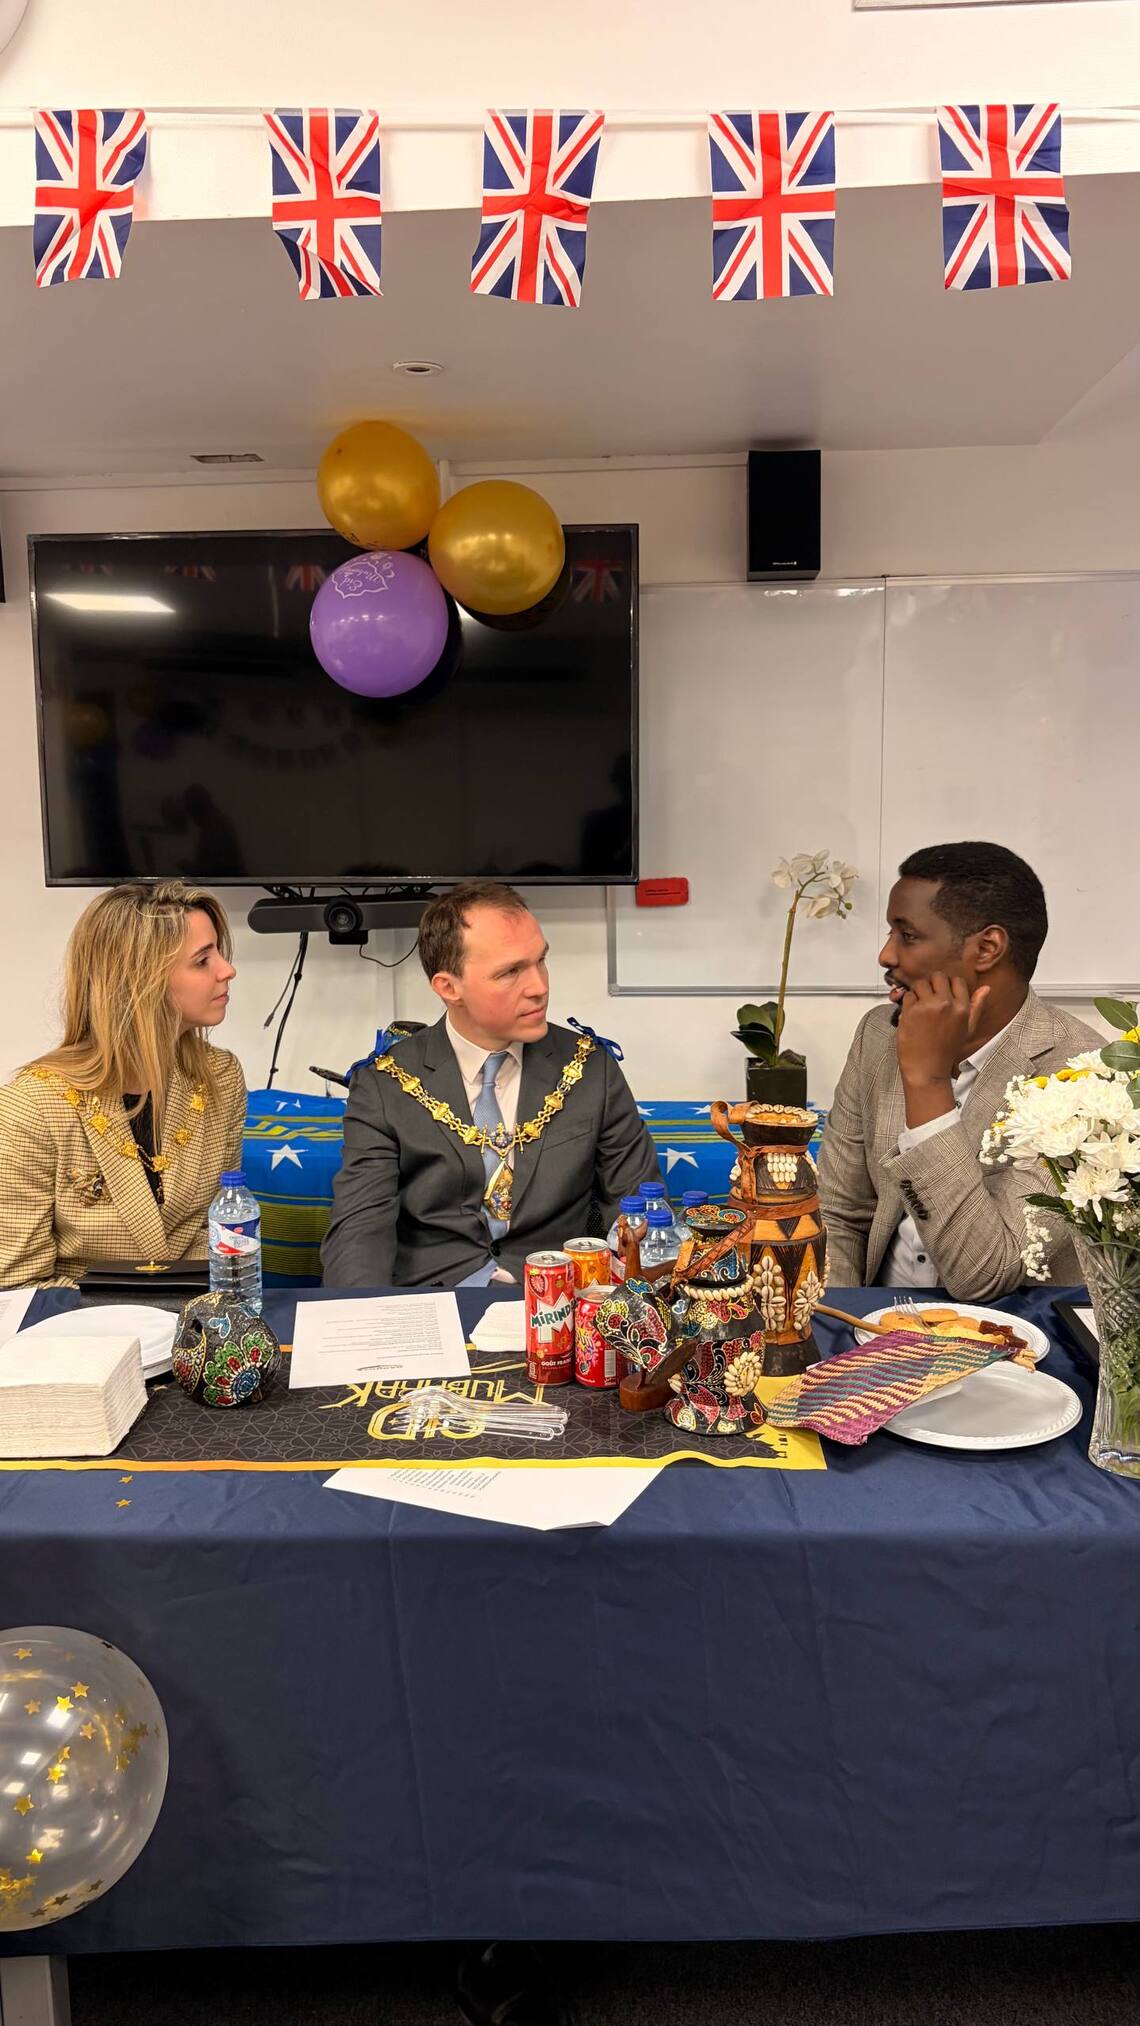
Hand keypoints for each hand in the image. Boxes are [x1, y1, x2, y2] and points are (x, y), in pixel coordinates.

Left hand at [895, 973, 990, 1090]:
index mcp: (962, 1008)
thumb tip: (986, 988)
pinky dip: (907, 1002)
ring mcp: (927, 1006)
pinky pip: (907, 995)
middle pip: (937, 977)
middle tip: (929, 997)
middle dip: (932, 984)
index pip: (956, 980)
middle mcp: (946, 1004)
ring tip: (919, 1006)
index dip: (948, 985)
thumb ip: (976, 1007)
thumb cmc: (946, 1050)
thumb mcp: (967, 1029)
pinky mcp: (911, 1011)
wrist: (927, 1068)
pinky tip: (912, 1015)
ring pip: (920, 983)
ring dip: (918, 992)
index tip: (942, 994)